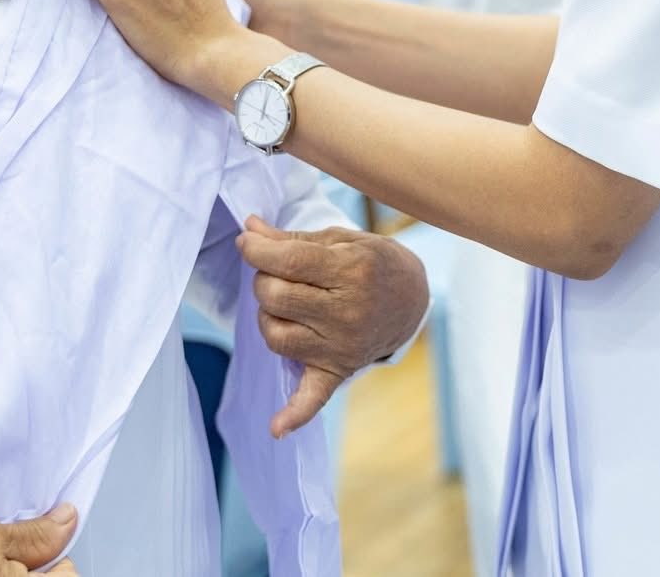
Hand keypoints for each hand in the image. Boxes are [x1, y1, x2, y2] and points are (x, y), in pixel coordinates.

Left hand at [238, 217, 429, 437]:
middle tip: (275, 272)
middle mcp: (348, 313)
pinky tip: (276, 429)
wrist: (412, 298)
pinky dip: (294, 415)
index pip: (289, 262)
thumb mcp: (340, 240)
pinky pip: (313, 398)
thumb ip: (292, 239)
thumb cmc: (372, 262)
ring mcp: (343, 346)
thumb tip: (249, 230)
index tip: (247, 242)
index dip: (257, 250)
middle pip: (276, 297)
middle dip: (263, 278)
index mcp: (352, 271)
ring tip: (283, 305)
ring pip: (276, 336)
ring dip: (267, 317)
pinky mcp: (339, 371)